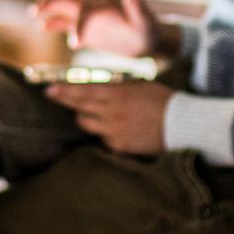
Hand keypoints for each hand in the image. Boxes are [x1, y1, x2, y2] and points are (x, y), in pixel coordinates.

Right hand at [33, 0, 175, 57]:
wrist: (151, 39)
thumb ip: (137, 5)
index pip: (85, 10)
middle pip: (68, 1)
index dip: (79, 25)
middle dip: (52, 3)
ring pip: (66, 11)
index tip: (76, 44)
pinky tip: (45, 27)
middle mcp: (94, 9)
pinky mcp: (90, 31)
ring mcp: (91, 19)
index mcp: (105, 6)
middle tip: (36, 10)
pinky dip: (57, 24)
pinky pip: (69, 25)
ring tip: (35, 16)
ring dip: (51, 11)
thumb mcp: (145, 19)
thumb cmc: (150, 29)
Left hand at [45, 80, 171, 155]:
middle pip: (79, 108)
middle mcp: (112, 113)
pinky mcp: (120, 146)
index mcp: (117, 95)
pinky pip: (103, 138)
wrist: (183, 124)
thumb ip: (117, 87)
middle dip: (65, 100)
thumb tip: (99, 86)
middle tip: (51, 95)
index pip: (82, 92)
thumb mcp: (139, 86)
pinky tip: (115, 128)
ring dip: (84, 117)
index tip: (49, 89)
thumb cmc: (163, 100)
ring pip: (87, 124)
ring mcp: (114, 131)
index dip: (64, 91)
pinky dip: (104, 132)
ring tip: (88, 112)